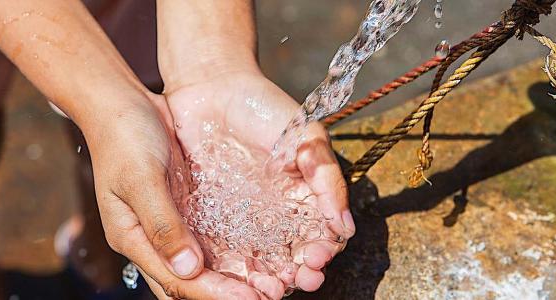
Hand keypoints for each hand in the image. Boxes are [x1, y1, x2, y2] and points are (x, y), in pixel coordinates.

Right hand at [84, 95, 264, 298]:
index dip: (214, 294)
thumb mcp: (141, 179)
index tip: (252, 299)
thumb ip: (162, 224)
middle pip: (189, 282)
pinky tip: (259, 254)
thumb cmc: (123, 136)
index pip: (175, 280)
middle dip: (226, 294)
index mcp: (132, 237)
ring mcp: (169, 224)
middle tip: (270, 295)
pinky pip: (209, 238)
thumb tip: (188, 268)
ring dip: (232, 277)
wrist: (121, 102)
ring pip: (201, 265)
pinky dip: (231, 251)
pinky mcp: (185, 208)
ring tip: (271, 283)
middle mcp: (150, 238)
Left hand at [164, 71, 355, 298]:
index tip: (318, 256)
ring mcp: (244, 221)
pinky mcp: (211, 221)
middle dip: (298, 274)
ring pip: (260, 263)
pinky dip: (232, 271)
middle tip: (296, 279)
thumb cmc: (265, 108)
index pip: (321, 238)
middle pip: (292, 259)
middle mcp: (276, 217)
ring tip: (269, 288)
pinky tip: (236, 279)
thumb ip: (327, 179)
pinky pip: (224, 253)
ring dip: (267, 281)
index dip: (323, 252)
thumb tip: (345, 226)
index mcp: (304, 200)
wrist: (212, 88)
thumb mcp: (306, 137)